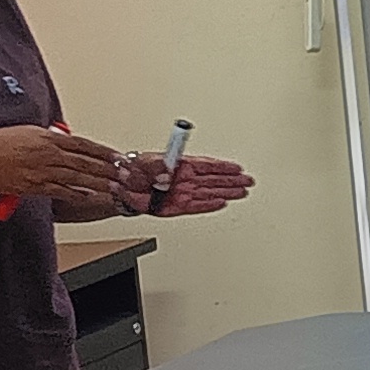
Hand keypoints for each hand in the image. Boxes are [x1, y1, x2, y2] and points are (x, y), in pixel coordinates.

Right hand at [0, 122, 120, 195]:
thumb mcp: (29, 132)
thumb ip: (51, 138)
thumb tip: (67, 141)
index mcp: (49, 138)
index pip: (84, 145)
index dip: (104, 152)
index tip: (119, 157)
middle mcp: (49, 154)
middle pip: (86, 162)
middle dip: (109, 169)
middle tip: (126, 175)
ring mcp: (43, 171)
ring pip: (78, 177)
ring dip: (99, 183)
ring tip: (116, 188)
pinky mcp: (34, 186)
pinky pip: (60, 191)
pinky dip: (76, 194)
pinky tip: (89, 196)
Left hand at [137, 152, 253, 216]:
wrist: (121, 188)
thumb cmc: (132, 172)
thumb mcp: (143, 162)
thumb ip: (157, 166)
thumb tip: (168, 173)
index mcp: (179, 165)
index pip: (207, 165)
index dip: (223, 167)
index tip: (237, 167)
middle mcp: (183, 179)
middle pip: (213, 179)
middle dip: (232, 180)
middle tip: (248, 181)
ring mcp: (182, 193)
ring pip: (209, 192)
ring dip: (226, 192)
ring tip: (242, 192)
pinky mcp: (176, 207)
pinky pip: (197, 206)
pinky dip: (209, 205)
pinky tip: (222, 203)